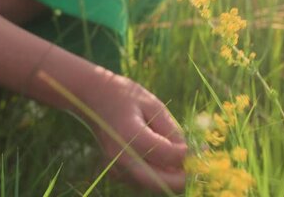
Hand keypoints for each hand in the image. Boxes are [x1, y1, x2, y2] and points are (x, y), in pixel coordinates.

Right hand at [86, 69, 187, 192]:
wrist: (93, 99)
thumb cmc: (126, 97)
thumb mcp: (153, 105)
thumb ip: (170, 130)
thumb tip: (186, 155)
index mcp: (131, 135)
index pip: (168, 156)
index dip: (185, 154)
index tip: (190, 145)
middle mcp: (121, 157)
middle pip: (161, 184)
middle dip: (181, 177)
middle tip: (190, 162)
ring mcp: (116, 168)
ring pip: (154, 185)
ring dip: (168, 175)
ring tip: (169, 151)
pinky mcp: (116, 174)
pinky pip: (144, 182)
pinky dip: (155, 173)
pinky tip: (154, 155)